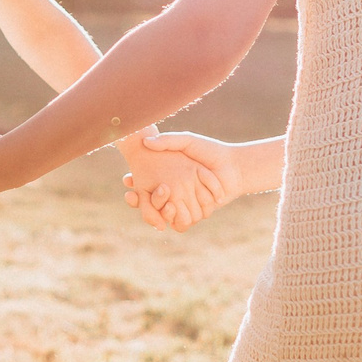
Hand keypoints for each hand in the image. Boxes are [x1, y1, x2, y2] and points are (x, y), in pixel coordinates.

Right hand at [117, 129, 234, 231]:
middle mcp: (175, 193)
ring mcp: (185, 204)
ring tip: (153, 198)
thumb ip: (168, 140)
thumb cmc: (210, 151)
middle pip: (150, 202)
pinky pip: (180, 221)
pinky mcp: (196, 213)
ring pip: (163, 214)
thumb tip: (146, 141)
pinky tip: (167, 207)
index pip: (144, 184)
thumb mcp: (187, 141)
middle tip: (131, 194)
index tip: (127, 179)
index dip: (134, 183)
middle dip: (139, 199)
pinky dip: (173, 216)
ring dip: (155, 209)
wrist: (234, 168)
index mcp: (169, 177)